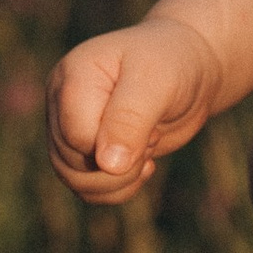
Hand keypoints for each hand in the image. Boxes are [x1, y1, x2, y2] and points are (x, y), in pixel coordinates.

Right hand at [46, 13, 222, 205]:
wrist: (190, 68)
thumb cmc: (173, 64)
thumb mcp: (158, 82)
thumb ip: (130, 119)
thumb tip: (107, 166)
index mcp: (73, 76)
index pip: (76, 135)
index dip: (114, 146)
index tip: (149, 127)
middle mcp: (62, 102)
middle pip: (70, 162)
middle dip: (119, 167)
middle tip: (152, 137)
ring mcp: (70, 126)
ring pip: (73, 179)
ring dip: (118, 181)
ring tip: (147, 152)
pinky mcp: (86, 147)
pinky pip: (87, 187)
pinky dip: (117, 188)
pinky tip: (144, 165)